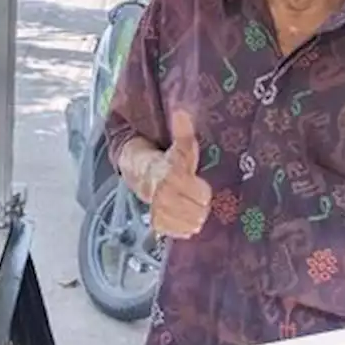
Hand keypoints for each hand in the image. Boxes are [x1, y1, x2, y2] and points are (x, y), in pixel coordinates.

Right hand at [126, 111, 211, 239]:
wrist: (143, 175)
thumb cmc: (169, 161)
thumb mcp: (180, 147)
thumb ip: (183, 133)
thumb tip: (182, 112)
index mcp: (169, 176)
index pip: (198, 193)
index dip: (201, 190)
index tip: (199, 184)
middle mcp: (163, 197)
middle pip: (198, 211)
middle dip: (201, 205)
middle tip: (197, 196)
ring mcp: (160, 213)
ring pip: (192, 223)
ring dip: (195, 216)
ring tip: (192, 206)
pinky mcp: (159, 225)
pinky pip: (182, 232)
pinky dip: (186, 226)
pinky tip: (185, 216)